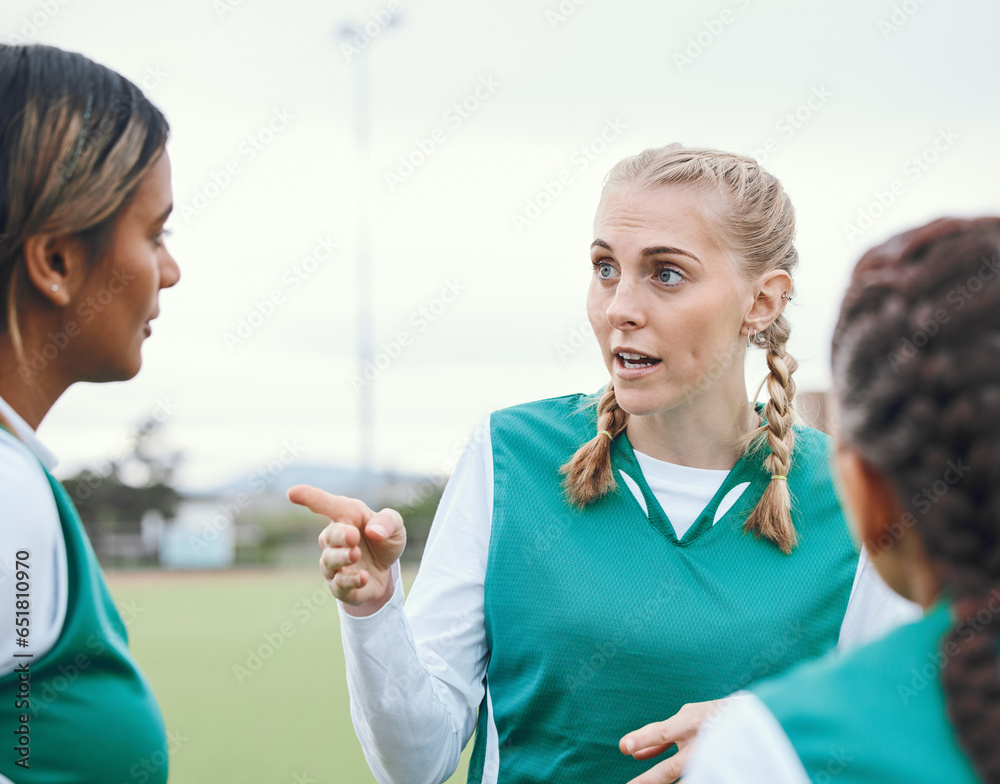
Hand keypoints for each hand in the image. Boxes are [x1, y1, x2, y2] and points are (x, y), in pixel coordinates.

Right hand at [287, 484, 405, 614]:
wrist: (386, 569)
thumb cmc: (384, 538)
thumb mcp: (395, 525)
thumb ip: (387, 522)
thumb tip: (373, 531)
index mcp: (346, 516)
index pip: (324, 505)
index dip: (309, 498)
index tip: (292, 493)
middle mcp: (333, 540)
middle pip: (328, 537)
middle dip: (339, 535)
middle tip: (353, 535)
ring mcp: (334, 564)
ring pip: (329, 561)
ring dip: (343, 557)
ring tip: (356, 554)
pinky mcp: (340, 586)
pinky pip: (339, 585)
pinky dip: (351, 581)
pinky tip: (364, 577)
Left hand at [619, 698, 731, 783]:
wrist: (750, 720)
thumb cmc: (709, 716)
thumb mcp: (683, 718)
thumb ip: (660, 737)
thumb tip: (634, 755)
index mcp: (690, 724)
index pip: (662, 733)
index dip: (642, 739)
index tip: (623, 747)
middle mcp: (701, 744)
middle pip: (672, 768)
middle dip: (649, 780)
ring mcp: (710, 759)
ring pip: (686, 778)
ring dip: (661, 782)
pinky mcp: (717, 768)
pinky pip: (696, 778)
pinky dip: (682, 782)